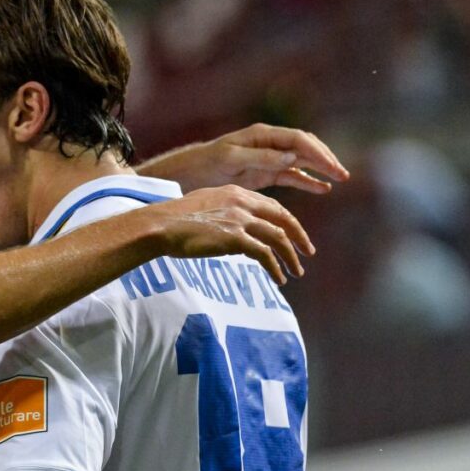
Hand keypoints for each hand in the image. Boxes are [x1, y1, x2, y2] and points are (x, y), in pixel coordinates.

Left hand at [140, 123, 349, 193]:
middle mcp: (267, 143)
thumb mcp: (230, 160)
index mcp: (261, 135)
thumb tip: (291, 156)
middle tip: (344, 175)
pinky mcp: (263, 174)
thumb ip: (260, 158)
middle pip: (305, 147)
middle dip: (325, 160)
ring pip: (301, 161)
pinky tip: (322, 189)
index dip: (318, 152)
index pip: (298, 139)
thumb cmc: (204, 165)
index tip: (332, 168)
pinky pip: (290, 176)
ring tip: (339, 180)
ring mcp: (267, 159)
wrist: (185, 176)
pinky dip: (306, 181)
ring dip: (320, 170)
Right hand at [148, 184, 312, 284]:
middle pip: (282, 218)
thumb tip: (233, 231)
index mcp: (236, 193)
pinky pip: (265, 254)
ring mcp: (240, 220)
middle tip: (308, 252)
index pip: (271, 206)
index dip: (287, 221)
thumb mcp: (204, 205)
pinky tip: (279, 278)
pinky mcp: (235, 238)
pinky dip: (275, 267)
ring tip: (296, 272)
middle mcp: (242, 203)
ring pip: (278, 237)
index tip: (294, 235)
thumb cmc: (174, 218)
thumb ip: (224, 212)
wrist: (162, 225)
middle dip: (299, 237)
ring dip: (290, 257)